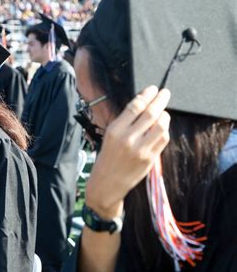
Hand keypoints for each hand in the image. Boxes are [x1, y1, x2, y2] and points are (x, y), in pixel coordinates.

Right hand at [86, 86, 170, 218]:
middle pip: (150, 113)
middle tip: (165, 93)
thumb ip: (125, 121)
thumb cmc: (107, 157)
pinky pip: (163, 140)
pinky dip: (164, 131)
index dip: (146, 95)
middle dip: (160, 100)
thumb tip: (143, 104)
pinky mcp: (150, 159)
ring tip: (163, 112)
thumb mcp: (110, 136)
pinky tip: (161, 128)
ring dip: (164, 116)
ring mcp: (141, 150)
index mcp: (115, 130)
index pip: (135, 107)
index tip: (152, 89)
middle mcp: (128, 139)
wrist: (107, 183)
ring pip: (161, 126)